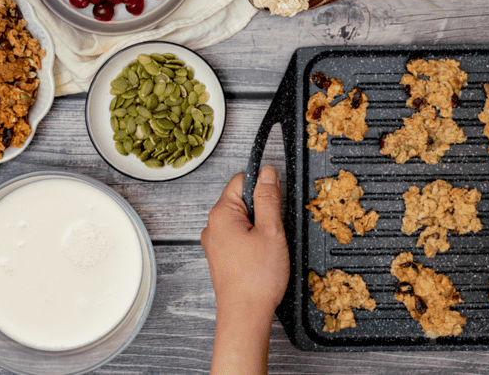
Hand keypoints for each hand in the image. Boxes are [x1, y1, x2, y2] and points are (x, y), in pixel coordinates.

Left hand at [201, 166, 288, 374]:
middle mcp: (212, 226)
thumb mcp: (271, 230)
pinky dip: (253, 243)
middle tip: (273, 231)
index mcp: (221, 214)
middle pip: (242, 200)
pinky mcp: (221, 258)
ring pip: (242, 221)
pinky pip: (239, 238)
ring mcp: (215, 243)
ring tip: (268, 248)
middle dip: (262, 210)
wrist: (245, 315)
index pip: (242, 180)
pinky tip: (262, 258)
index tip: (275, 201)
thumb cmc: (257, 278)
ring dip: (259, 228)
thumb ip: (268, 197)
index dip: (262, 186)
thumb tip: (266, 173)